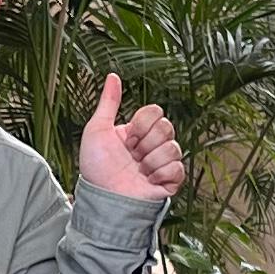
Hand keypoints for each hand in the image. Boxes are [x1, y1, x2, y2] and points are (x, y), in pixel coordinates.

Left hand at [76, 73, 186, 206]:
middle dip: (146, 142)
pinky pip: (178, 168)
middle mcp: (152, 145)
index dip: (142, 123)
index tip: (127, 138)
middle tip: (132, 155)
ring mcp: (162, 163)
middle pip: (167, 127)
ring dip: (150, 160)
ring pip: (173, 147)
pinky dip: (161, 173)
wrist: (102, 197)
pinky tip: (148, 180)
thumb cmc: (96, 168)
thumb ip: (108, 102)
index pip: (156, 112)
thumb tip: (112, 76)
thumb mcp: (97, 130)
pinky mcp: (169, 181)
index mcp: (138, 132)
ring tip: (138, 171)